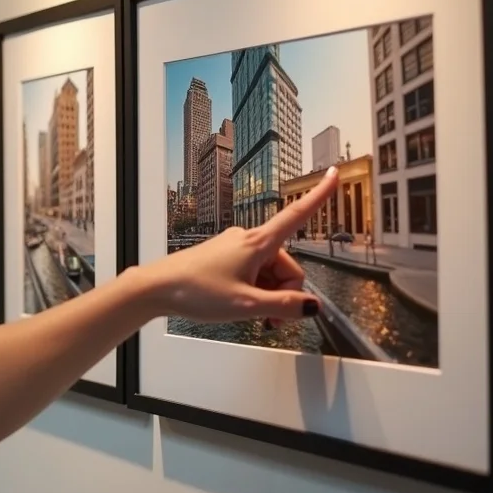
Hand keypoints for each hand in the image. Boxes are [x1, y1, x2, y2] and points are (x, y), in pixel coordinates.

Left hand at [142, 166, 339, 323]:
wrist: (158, 288)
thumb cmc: (195, 290)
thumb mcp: (246, 305)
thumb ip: (284, 306)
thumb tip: (311, 306)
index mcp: (257, 243)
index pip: (297, 215)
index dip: (319, 195)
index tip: (334, 174)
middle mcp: (248, 239)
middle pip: (287, 265)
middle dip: (285, 293)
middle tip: (269, 318)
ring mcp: (236, 248)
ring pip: (270, 273)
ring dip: (268, 296)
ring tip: (251, 314)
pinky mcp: (225, 257)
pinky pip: (253, 274)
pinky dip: (254, 291)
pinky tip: (241, 305)